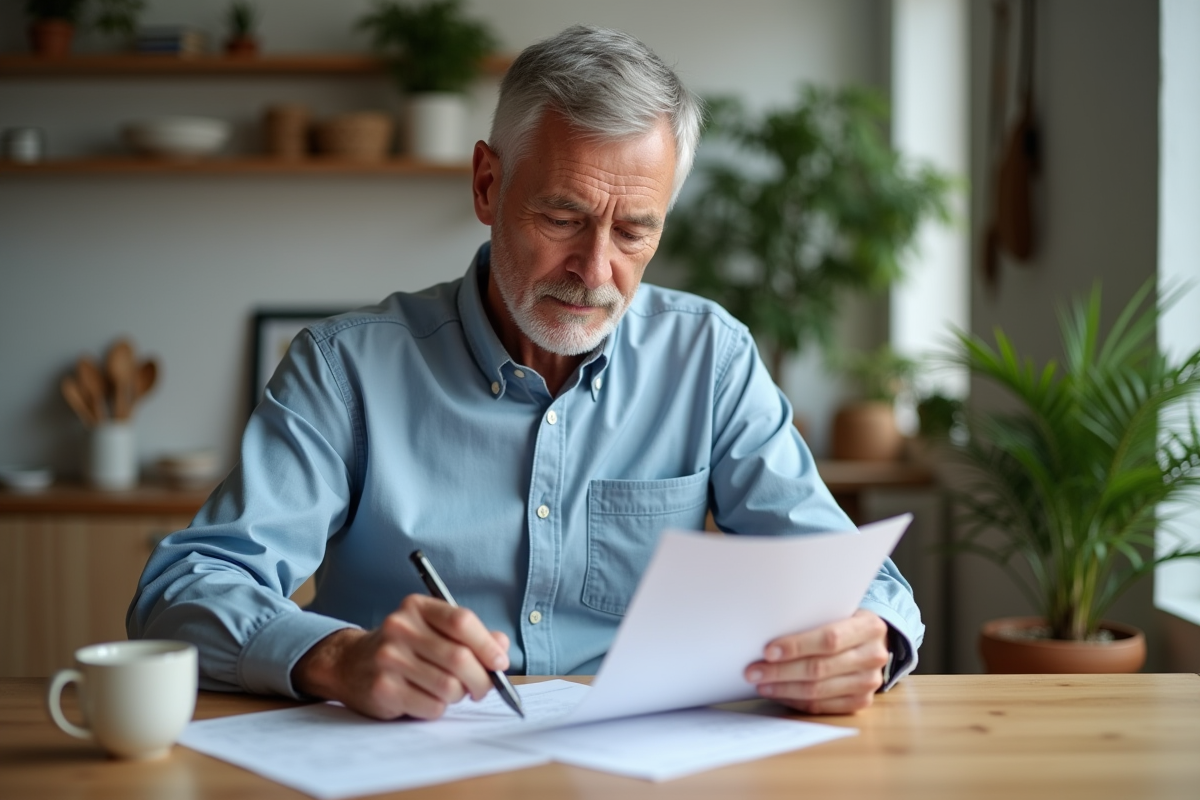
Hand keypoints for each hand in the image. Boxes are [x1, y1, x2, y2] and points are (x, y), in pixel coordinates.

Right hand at [292, 594, 510, 720]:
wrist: (349, 664)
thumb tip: (501, 648)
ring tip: (450, 691)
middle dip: (481, 679)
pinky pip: (432, 707)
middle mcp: (400, 628)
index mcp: (417, 607)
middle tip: (483, 688)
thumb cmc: (404, 648)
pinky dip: (439, 708)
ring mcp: (389, 658)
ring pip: (449, 686)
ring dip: (458, 695)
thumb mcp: (433, 630)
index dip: (487, 644)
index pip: (461, 621)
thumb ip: (470, 636)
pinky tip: (427, 699)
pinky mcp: (383, 689)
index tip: (500, 662)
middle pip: (460, 658)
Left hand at [744, 609, 889, 714]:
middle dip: (781, 671)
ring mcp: (869, 682)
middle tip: (753, 671)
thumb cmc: (843, 621)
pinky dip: (795, 701)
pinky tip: (777, 694)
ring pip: (818, 691)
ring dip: (783, 689)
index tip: (767, 651)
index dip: (796, 646)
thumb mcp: (836, 610)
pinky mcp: (861, 701)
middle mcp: (873, 655)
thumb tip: (766, 631)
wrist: (871, 640)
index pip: (829, 639)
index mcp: (869, 627)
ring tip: (760, 684)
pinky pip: (821, 706)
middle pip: (820, 668)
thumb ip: (812, 619)